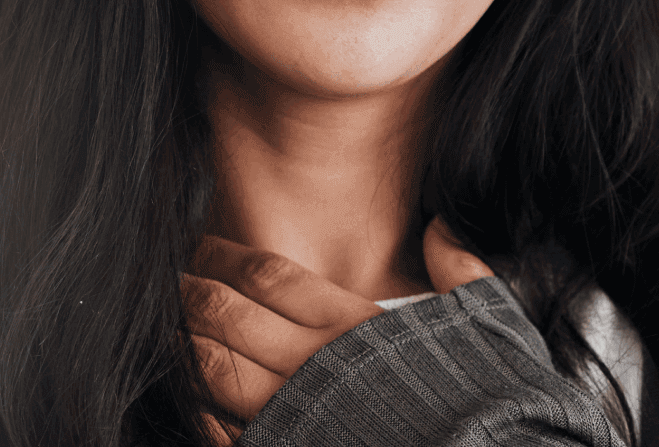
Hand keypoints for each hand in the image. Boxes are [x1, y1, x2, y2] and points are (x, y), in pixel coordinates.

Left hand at [183, 216, 495, 443]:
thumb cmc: (488, 403)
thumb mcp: (488, 328)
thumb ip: (463, 276)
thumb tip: (443, 231)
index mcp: (356, 328)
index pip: (269, 276)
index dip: (227, 256)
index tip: (203, 246)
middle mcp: (315, 367)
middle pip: (228, 314)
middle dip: (190, 292)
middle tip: (170, 280)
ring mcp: (294, 418)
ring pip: (213, 368)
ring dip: (184, 342)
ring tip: (170, 325)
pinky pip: (221, 432)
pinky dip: (197, 409)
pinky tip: (189, 394)